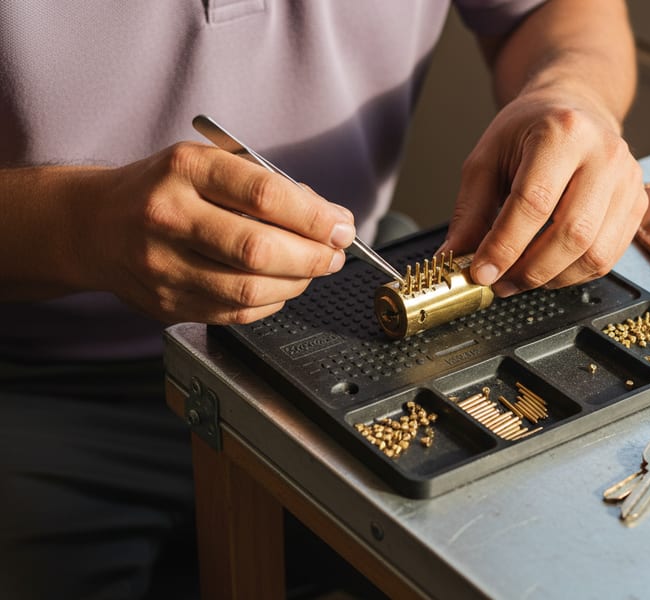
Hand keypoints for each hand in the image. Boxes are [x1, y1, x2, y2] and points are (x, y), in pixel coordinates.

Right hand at [76, 142, 354, 323]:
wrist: (92, 225)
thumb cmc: (162, 189)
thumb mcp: (207, 164)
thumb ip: (266, 187)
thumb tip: (329, 219)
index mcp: (185, 169)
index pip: (264, 195)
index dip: (314, 217)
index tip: (341, 226)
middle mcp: (168, 216)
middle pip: (258, 249)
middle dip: (312, 257)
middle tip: (334, 255)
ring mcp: (162, 266)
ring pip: (248, 291)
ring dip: (296, 284)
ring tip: (311, 271)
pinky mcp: (165, 303)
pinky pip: (233, 315)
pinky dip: (270, 304)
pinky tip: (279, 288)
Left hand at [440, 89, 646, 295]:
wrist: (575, 108)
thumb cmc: (528, 132)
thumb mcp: (486, 160)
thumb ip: (470, 212)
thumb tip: (452, 259)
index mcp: (562, 133)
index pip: (534, 202)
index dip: (505, 246)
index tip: (481, 272)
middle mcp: (604, 154)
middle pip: (571, 233)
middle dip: (530, 270)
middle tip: (499, 283)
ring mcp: (627, 180)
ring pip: (595, 253)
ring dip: (552, 278)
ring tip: (520, 278)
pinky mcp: (637, 204)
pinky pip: (608, 257)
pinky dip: (573, 274)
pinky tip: (548, 270)